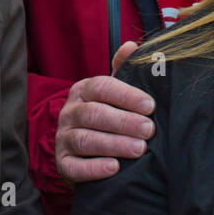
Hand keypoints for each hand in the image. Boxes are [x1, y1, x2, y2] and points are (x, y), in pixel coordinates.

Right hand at [55, 41, 154, 183]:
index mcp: (83, 90)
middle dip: (124, 122)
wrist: (84, 152)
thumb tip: (131, 46)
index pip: (102, 87)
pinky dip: (94, 168)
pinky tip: (114, 168)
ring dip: (114, 144)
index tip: (150, 105)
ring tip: (139, 149)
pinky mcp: (63, 163)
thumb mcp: (114, 93)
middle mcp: (69, 112)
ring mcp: (63, 138)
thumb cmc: (106, 116)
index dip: (127, 95)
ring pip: (86, 139)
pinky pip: (75, 167)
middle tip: (149, 130)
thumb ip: (123, 70)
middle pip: (94, 114)